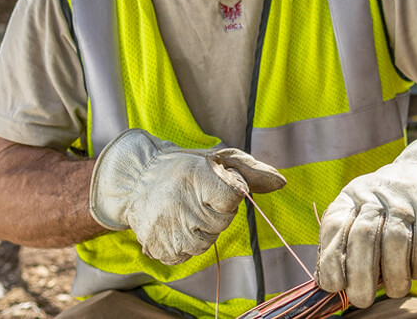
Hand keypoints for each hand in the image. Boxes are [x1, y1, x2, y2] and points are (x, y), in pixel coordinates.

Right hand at [89, 128, 285, 264]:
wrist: (135, 179)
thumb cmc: (184, 168)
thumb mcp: (217, 160)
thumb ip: (251, 171)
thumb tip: (281, 182)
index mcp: (197, 177)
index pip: (234, 198)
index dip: (230, 195)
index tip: (215, 187)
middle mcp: (180, 203)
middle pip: (221, 224)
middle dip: (215, 214)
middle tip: (196, 199)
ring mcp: (166, 228)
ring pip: (205, 244)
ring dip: (201, 232)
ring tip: (185, 213)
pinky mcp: (157, 246)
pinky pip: (185, 256)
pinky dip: (184, 246)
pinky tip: (174, 227)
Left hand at [316, 135, 416, 306]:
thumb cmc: (387, 206)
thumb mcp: (360, 212)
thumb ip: (345, 242)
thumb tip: (331, 284)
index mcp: (352, 197)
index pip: (334, 227)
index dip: (331, 260)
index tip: (334, 286)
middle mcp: (376, 194)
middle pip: (363, 237)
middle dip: (361, 276)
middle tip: (363, 299)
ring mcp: (406, 200)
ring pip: (395, 242)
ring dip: (395, 275)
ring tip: (396, 289)